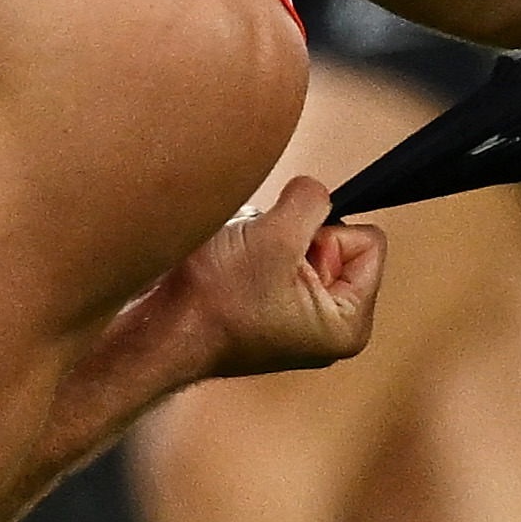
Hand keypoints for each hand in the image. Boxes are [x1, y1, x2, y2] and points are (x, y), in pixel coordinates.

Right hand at [157, 176, 385, 375]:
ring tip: (239, 264)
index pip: (369, 242)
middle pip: (335, 240)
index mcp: (347, 325)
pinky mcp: (265, 308)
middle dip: (294, 236)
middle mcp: (326, 328)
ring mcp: (294, 319)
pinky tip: (228, 268)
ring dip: (268, 239)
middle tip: (257, 260)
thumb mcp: (276, 235)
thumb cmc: (211, 304)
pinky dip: (251, 250)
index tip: (285, 255)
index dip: (325, 234)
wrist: (151, 331)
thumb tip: (314, 190)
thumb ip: (312, 200)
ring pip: (300, 242)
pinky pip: (274, 255)